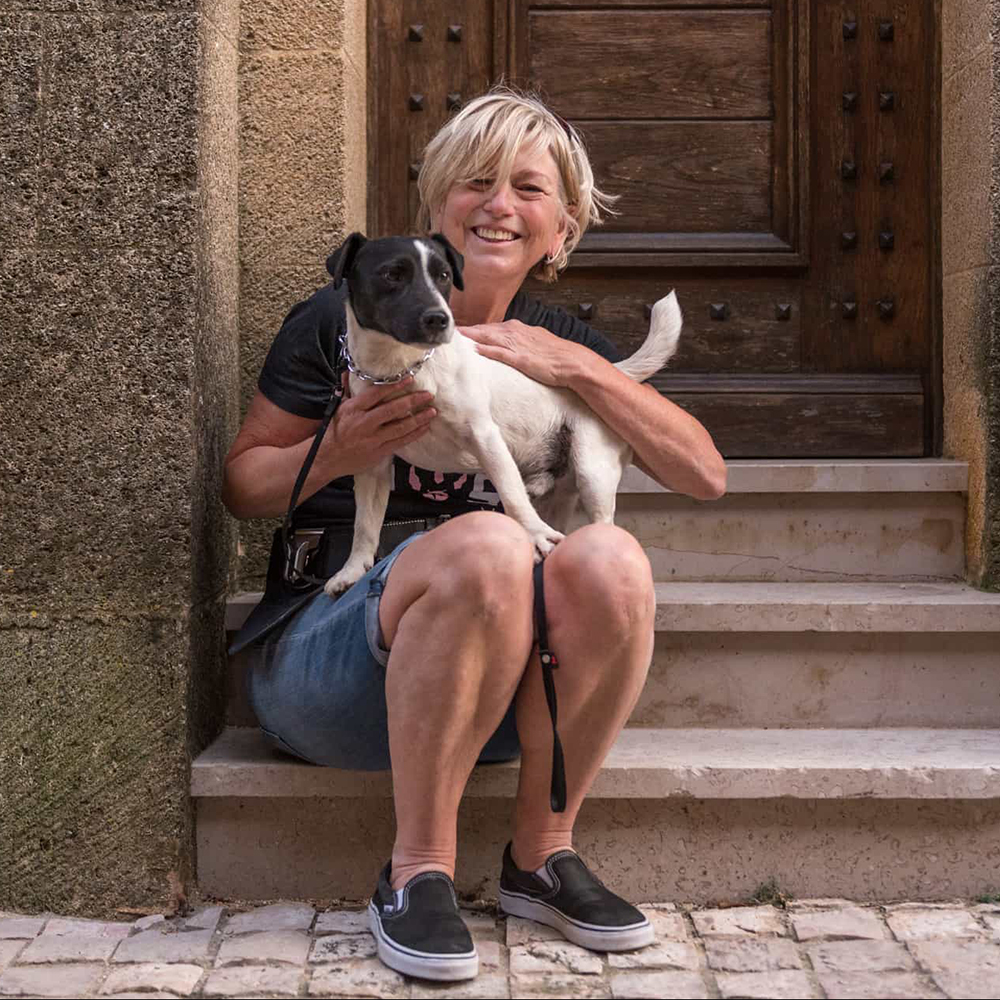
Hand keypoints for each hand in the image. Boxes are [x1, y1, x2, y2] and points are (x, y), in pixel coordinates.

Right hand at [325, 373, 435, 473]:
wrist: (327, 458)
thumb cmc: (333, 430)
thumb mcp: (337, 408)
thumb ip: (347, 390)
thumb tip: (349, 372)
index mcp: (354, 409)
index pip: (377, 393)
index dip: (395, 386)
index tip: (410, 379)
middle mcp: (364, 423)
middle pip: (393, 410)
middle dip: (413, 401)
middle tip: (428, 395)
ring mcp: (373, 439)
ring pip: (400, 427)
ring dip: (418, 419)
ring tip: (432, 412)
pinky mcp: (379, 452)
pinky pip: (400, 441)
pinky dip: (414, 434)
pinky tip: (424, 428)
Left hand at [460, 320, 585, 387]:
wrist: (572, 361)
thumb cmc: (556, 355)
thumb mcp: (536, 342)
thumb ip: (521, 342)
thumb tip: (509, 345)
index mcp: (518, 329)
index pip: (489, 327)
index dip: (473, 329)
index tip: (459, 330)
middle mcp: (514, 333)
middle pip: (484, 330)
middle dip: (466, 331)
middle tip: (448, 331)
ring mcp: (516, 345)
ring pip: (487, 338)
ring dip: (470, 337)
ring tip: (453, 338)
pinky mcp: (520, 358)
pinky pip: (499, 352)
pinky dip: (485, 350)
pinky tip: (474, 350)